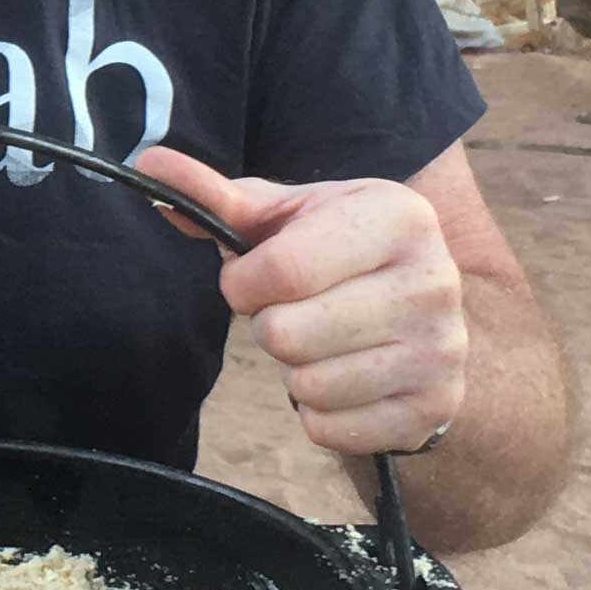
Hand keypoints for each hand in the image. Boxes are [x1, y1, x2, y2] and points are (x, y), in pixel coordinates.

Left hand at [132, 147, 466, 459]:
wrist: (423, 313)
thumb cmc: (339, 254)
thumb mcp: (289, 215)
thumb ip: (216, 194)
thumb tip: (148, 160)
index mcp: (400, 217)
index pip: (281, 271)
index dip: (242, 284)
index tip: (252, 279)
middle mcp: (434, 282)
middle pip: (287, 335)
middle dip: (270, 326)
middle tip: (298, 311)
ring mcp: (441, 352)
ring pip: (306, 387)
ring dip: (295, 371)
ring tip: (324, 341)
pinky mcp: (433, 410)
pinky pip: (328, 429)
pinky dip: (320, 413)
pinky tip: (346, 377)